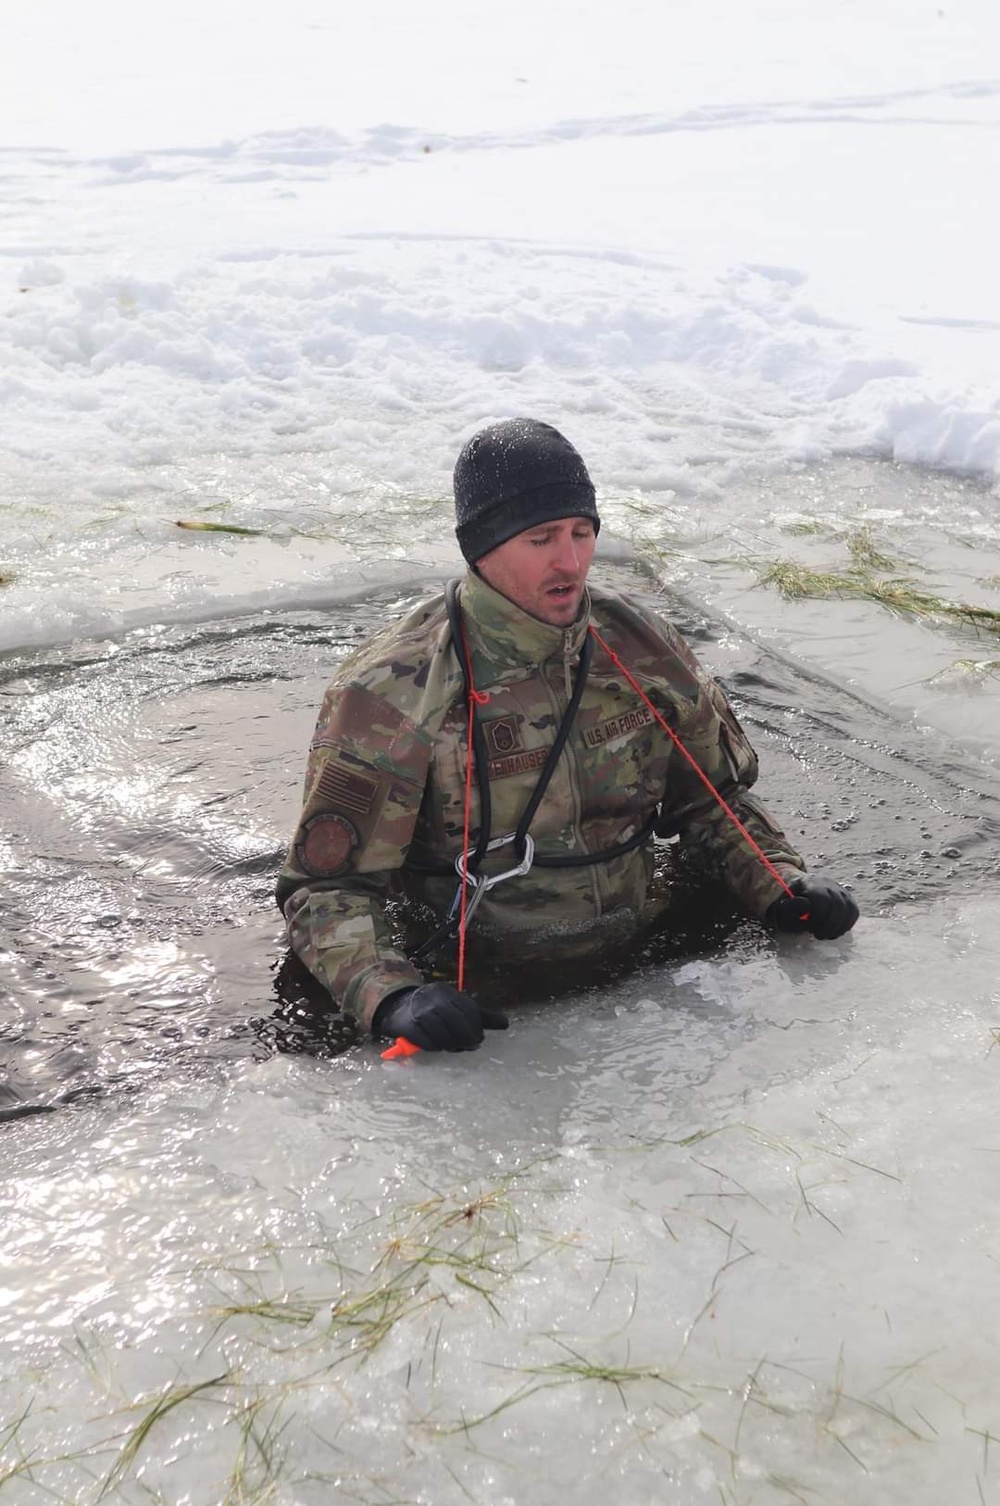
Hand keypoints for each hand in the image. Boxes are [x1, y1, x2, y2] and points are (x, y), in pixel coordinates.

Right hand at [372, 982, 508, 1051]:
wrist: (398, 1007)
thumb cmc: (434, 1008)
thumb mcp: (457, 1007)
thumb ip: (481, 1015)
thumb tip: (505, 1024)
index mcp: (447, 993)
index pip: (468, 1011)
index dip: (476, 1027)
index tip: (479, 1038)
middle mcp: (433, 1000)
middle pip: (457, 1023)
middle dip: (467, 1038)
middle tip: (470, 1046)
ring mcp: (420, 1013)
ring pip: (443, 1036)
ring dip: (452, 1045)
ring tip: (454, 1046)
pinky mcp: (409, 1027)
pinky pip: (428, 1044)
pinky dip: (435, 1047)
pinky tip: (437, 1045)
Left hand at [766, 875, 858, 939]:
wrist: (798, 897)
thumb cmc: (790, 908)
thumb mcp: (783, 909)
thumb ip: (791, 909)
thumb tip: (806, 906)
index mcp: (810, 883)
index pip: (822, 898)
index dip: (819, 917)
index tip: (811, 929)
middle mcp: (828, 884)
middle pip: (838, 904)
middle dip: (829, 925)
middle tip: (818, 935)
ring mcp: (840, 890)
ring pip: (848, 908)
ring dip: (838, 927)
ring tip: (825, 934)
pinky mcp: (848, 899)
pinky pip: (853, 912)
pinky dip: (845, 925)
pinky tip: (834, 931)